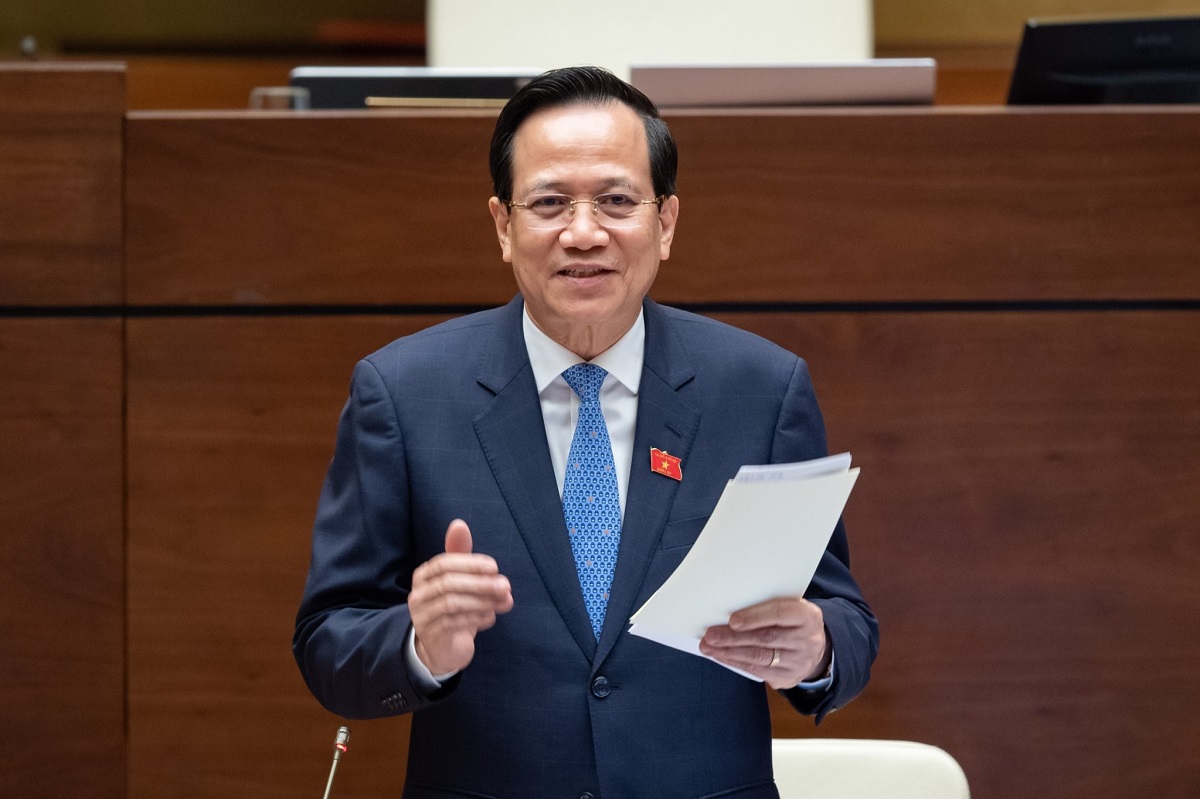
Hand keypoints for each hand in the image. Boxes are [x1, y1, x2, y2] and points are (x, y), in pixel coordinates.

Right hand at [409, 519, 513, 674]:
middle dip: (480, 583)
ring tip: (504, 602)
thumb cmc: (454, 606)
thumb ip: (462, 554)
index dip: (470, 563)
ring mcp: (422, 616)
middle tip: (505, 586)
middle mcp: (418, 595)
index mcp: (424, 576)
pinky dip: (477, 618)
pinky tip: (491, 616)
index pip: (444, 563)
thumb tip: (459, 524)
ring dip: (482, 601)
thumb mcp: (459, 579)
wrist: (443, 648)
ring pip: (452, 603)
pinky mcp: (431, 636)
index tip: (494, 567)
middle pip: (448, 583)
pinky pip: (454, 623)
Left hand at [699, 595, 829, 689]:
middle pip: (765, 638)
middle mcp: (807, 640)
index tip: (732, 620)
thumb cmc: (793, 622)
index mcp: (807, 616)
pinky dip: (736, 663)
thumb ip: (767, 607)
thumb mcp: (790, 608)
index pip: (779, 613)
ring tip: (709, 647)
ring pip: (759, 657)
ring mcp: (799, 662)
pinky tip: (721, 656)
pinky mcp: (789, 678)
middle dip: (734, 637)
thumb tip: (729, 611)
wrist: (816, 648)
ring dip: (729, 652)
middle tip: (710, 635)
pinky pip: (758, 671)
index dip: (755, 616)